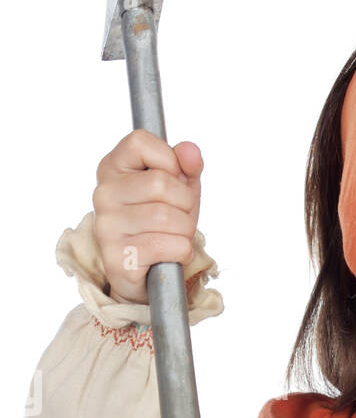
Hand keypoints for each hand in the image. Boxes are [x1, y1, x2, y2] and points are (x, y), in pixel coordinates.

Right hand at [93, 130, 202, 303]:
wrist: (146, 276)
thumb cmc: (161, 227)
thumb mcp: (178, 190)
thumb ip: (187, 167)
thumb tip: (190, 151)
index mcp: (112, 168)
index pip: (140, 142)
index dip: (169, 161)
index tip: (172, 179)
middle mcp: (103, 194)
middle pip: (162, 184)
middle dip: (185, 204)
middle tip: (180, 217)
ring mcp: (107, 226)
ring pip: (168, 217)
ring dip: (185, 231)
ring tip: (175, 237)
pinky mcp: (117, 258)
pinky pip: (167, 245)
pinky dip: (182, 251)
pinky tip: (173, 254)